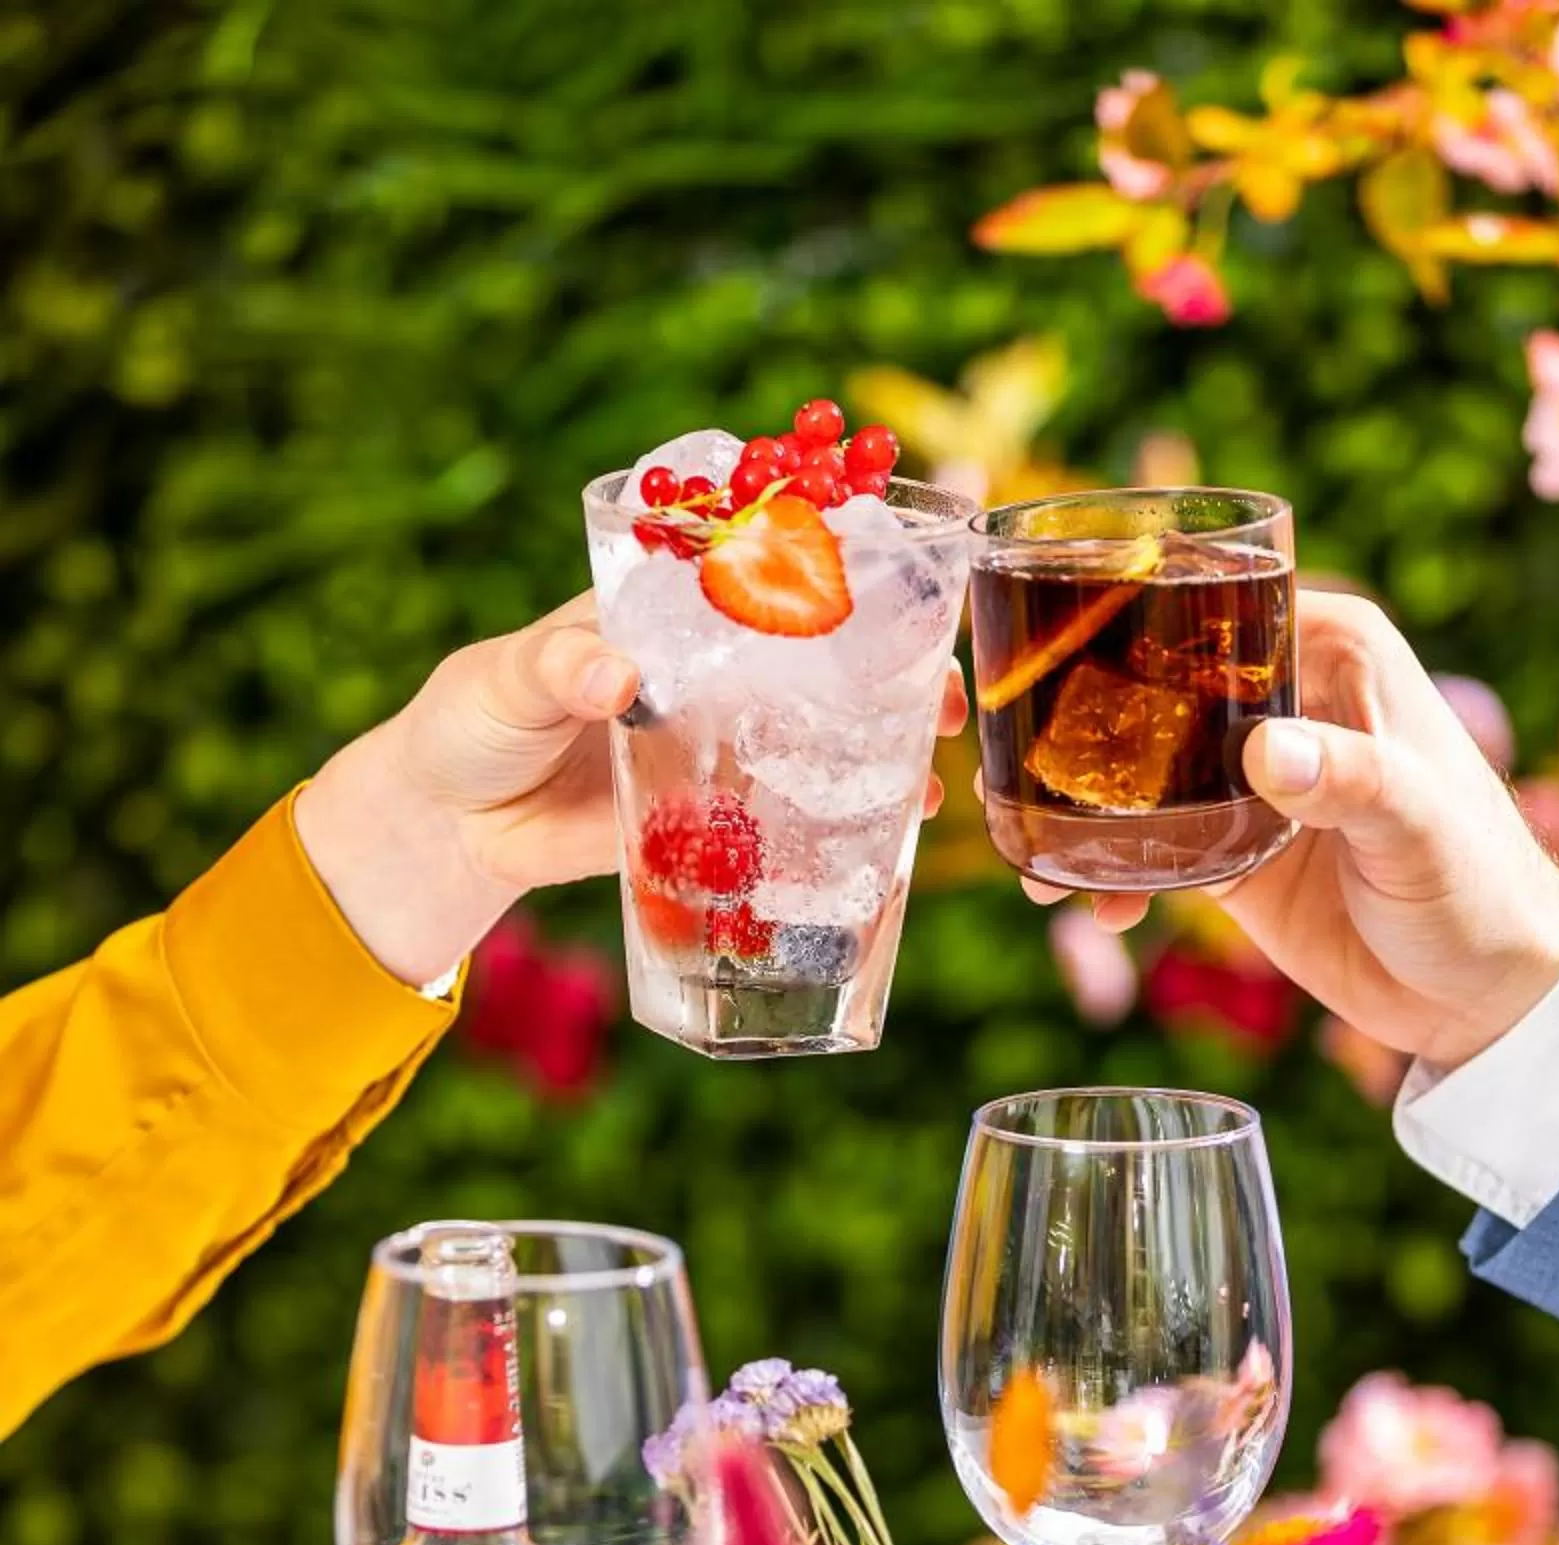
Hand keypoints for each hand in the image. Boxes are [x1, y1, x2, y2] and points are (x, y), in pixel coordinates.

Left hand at [297, 595, 966, 989]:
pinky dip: (842, 823)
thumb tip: (612, 677)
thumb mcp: (503, 681)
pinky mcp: (714, 815)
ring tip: (933, 768)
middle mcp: (713, 666)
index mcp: (670, 604)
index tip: (924, 533)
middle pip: (827, 644)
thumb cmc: (470, 722)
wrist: (452, 825)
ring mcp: (722, 740)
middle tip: (945, 690)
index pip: (771, 551)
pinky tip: (891, 835)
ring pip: (826, 727)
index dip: (849, 537)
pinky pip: (790, 814)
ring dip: (889, 742)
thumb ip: (555, 669)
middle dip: (900, 655)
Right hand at [1031, 593, 1558, 1072]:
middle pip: (1163, 682)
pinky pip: (1155, 847)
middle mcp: (1287, 699)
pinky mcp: (1237, 852)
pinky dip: (1115, 872)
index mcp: (1336, 650)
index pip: (1219, 601)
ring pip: (1146, 768)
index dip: (1138, 614)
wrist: (1489, 996)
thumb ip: (1347, 780)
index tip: (1058, 648)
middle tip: (1013, 759)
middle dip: (1088, 721)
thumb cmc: (1480, 886)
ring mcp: (1255, 779)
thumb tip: (1265, 751)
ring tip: (1030, 852)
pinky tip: (1086, 902)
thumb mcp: (1417, 825)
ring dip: (1087, 806)